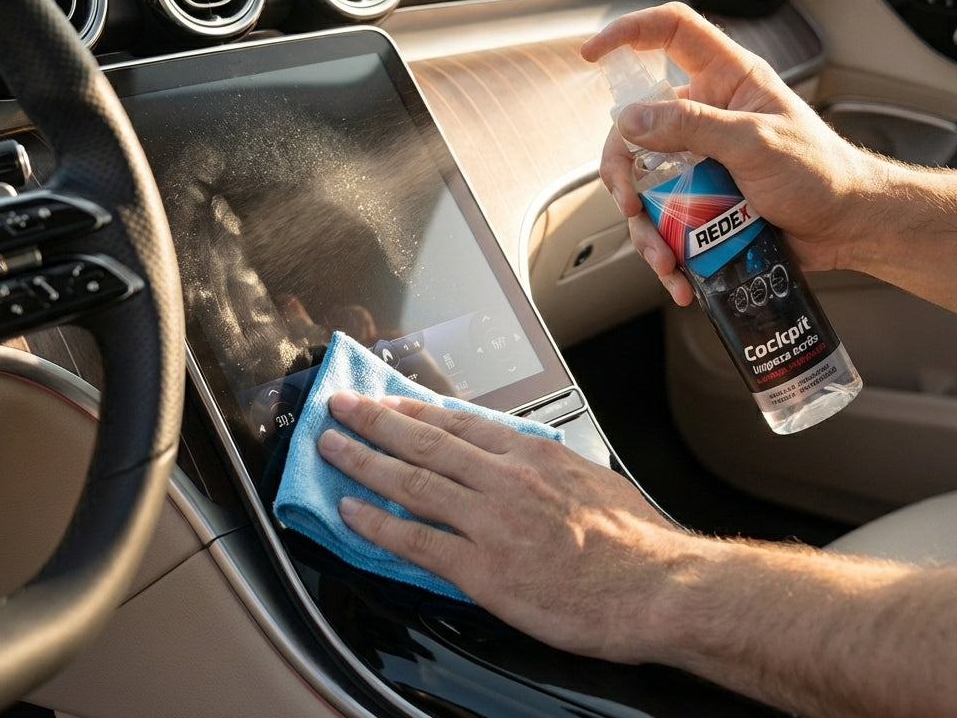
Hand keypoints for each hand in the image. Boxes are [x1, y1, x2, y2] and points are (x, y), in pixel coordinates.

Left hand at [317, 388, 683, 661]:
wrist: (656, 586)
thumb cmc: (634, 540)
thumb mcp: (591, 480)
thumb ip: (548, 467)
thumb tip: (525, 460)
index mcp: (531, 455)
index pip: (459, 422)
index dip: (415, 410)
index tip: (388, 400)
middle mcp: (504, 479)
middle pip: (425, 441)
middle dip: (375, 421)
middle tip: (341, 406)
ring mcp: (490, 521)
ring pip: (411, 481)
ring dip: (363, 460)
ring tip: (331, 446)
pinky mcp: (483, 569)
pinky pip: (417, 540)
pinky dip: (378, 523)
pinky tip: (351, 509)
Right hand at [580, 2, 883, 303]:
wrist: (846, 227)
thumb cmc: (820, 172)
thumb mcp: (756, 143)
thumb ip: (693, 126)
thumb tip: (632, 119)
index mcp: (725, 80)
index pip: (670, 32)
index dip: (628, 32)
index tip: (590, 54)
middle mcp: (704, 114)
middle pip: (635, 124)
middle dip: (621, 168)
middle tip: (629, 201)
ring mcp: (697, 158)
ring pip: (642, 182)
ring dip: (644, 225)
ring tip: (663, 255)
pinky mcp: (697, 198)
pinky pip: (662, 219)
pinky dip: (662, 250)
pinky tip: (676, 274)